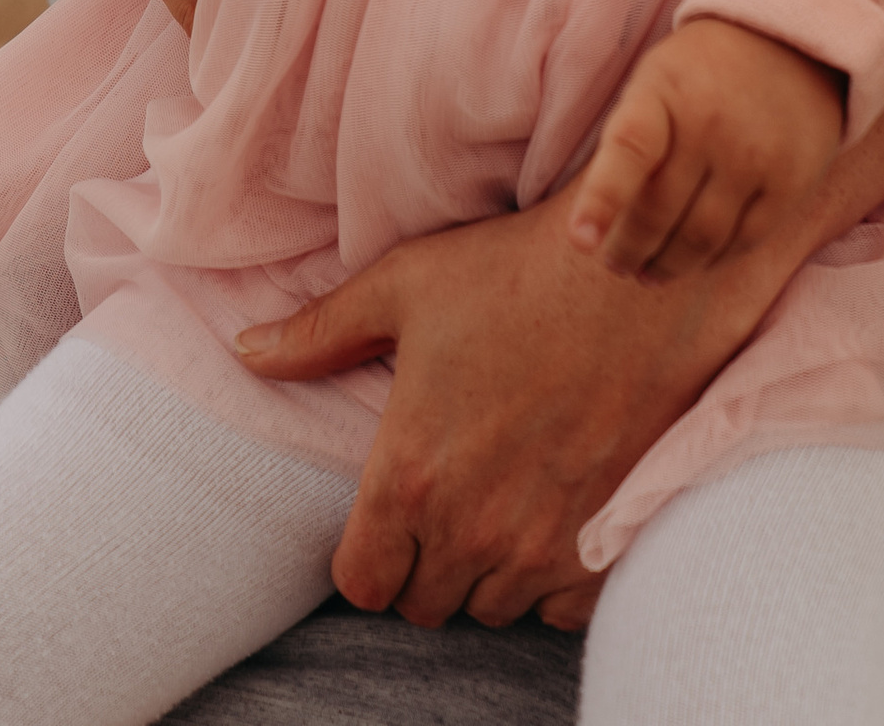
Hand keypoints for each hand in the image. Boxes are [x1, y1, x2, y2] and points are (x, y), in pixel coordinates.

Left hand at [237, 193, 793, 629]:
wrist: (637, 278)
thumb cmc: (514, 273)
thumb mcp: (404, 286)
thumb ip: (319, 333)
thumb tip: (245, 351)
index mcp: (409, 477)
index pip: (363, 585)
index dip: (368, 558)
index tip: (385, 520)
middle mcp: (470, 531)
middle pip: (425, 603)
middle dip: (426, 561)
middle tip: (447, 494)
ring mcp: (540, 550)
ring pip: (491, 607)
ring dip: (487, 569)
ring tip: (500, 494)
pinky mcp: (602, 551)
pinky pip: (556, 609)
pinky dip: (549, 576)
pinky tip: (552, 509)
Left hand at [566, 21, 843, 279]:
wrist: (790, 41)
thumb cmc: (701, 71)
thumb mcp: (656, 79)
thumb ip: (633, 140)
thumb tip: (605, 220)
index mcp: (663, 91)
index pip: (629, 150)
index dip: (602, 199)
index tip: (580, 242)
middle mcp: (710, 124)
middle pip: (660, 210)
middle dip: (629, 248)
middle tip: (615, 263)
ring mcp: (754, 155)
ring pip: (701, 238)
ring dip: (668, 265)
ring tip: (648, 273)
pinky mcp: (791, 182)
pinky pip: (744, 242)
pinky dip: (713, 261)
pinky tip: (696, 261)